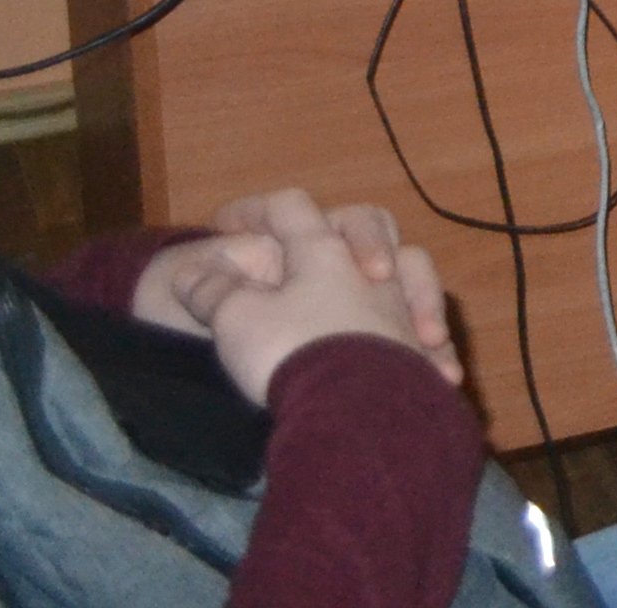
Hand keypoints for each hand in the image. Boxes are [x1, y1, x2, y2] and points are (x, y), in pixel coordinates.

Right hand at [189, 190, 454, 405]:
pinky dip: (422, 341)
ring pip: (413, 270)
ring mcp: (401, 308)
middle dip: (343, 230)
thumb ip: (213, 292)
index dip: (253, 209)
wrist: (354, 410)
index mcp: (324, 251)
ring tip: (374, 296)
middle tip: (320, 254)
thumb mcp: (237, 320)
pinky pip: (427, 333)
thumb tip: (189, 274)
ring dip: (389, 278)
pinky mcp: (419, 352)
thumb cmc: (290, 353)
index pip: (289, 207)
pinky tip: (416, 359)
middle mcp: (372, 271)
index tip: (223, 225)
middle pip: (368, 222)